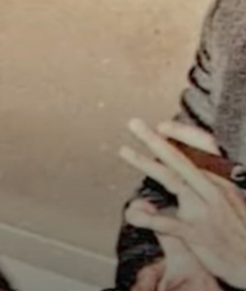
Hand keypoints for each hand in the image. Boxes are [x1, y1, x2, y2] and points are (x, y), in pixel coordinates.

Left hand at [120, 119, 245, 287]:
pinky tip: (131, 213)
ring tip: (123, 150)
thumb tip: (174, 164)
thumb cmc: (238, 231)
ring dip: (145, 163)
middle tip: (133, 122)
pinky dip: (148, 217)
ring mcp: (206, 211)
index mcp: (222, 181)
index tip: (162, 125)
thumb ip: (204, 180)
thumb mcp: (228, 200)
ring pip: (172, 180)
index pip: (206, 147)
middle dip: (155, 140)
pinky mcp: (199, 235)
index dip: (183, 134)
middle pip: (181, 159)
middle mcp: (214, 191)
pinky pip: (168, 224)